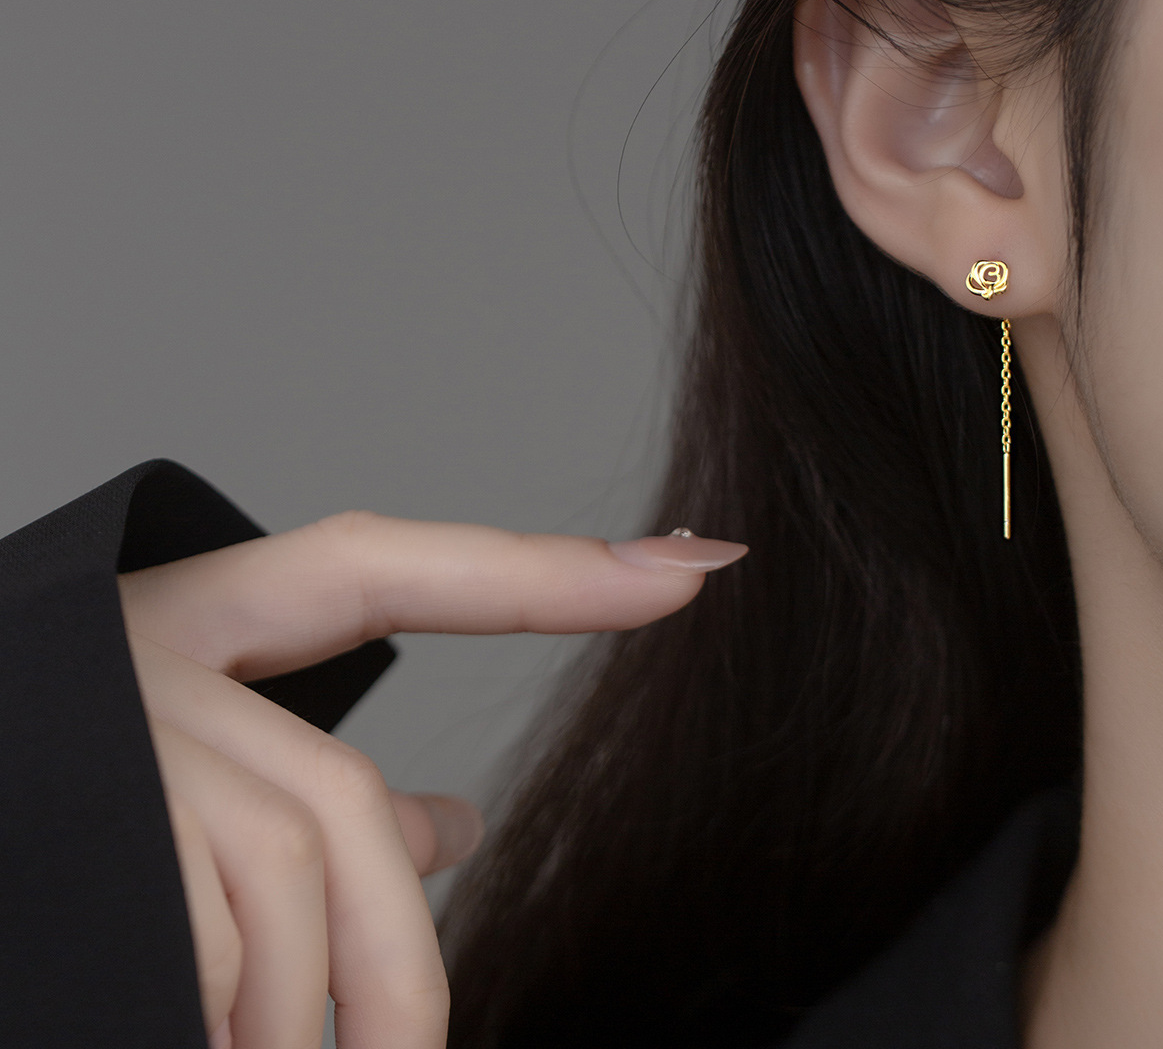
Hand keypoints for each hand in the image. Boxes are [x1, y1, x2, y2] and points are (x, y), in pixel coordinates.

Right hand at [119, 510, 746, 1048]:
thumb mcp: (191, 780)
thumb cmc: (58, 804)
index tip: (695, 563)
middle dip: (394, 964)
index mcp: (202, 620)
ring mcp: (104, 739)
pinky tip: (203, 1023)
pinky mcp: (72, 836)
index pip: (397, 567)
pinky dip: (225, 1017)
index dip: (548, 569)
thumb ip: (326, 803)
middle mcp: (153, 654)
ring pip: (272, 901)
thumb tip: (456, 835)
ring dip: (292, 1016)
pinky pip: (192, 954)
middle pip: (338, 810)